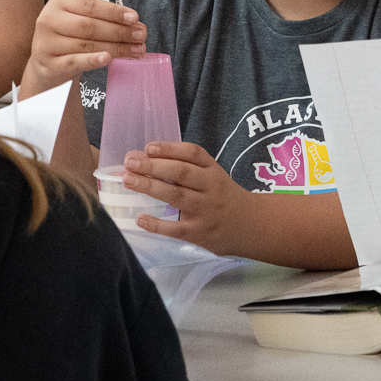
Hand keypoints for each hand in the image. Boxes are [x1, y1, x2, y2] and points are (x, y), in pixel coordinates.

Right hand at [21, 0, 147, 97]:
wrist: (49, 62)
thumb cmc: (71, 37)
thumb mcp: (82, 19)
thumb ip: (105, 19)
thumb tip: (136, 24)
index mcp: (59, 2)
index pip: (89, 5)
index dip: (113, 12)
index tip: (134, 18)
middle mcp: (49, 20)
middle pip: (90, 26)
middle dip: (119, 31)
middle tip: (141, 36)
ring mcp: (47, 43)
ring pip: (87, 44)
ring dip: (117, 47)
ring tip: (137, 49)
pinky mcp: (51, 64)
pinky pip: (75, 61)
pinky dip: (93, 60)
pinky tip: (108, 59)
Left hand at [121, 141, 250, 255]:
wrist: (252, 226)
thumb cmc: (224, 197)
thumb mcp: (214, 177)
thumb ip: (186, 168)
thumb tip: (143, 159)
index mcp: (213, 171)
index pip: (193, 154)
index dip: (170, 149)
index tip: (149, 147)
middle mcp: (211, 188)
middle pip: (181, 173)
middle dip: (153, 166)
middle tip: (130, 162)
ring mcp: (205, 211)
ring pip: (176, 196)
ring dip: (150, 187)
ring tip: (128, 180)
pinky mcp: (199, 233)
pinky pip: (176, 228)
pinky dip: (157, 224)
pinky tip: (140, 218)